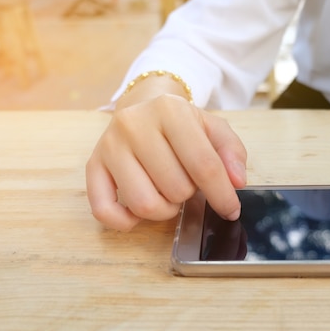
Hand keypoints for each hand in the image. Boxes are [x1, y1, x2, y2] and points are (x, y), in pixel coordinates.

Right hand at [86, 90, 246, 231]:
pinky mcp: (93, 165)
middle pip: (175, 188)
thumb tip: (236, 181)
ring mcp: (110, 146)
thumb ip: (231, 151)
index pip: (203, 165)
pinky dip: (125, 221)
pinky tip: (138, 213)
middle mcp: (134, 124)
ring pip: (144, 204)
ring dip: (164, 209)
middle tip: (185, 180)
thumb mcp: (212, 128)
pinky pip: (104, 210)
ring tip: (166, 193)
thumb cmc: (180, 125)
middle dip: (188, 194)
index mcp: (170, 109)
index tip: (231, 210)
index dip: (221, 195)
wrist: (141, 109)